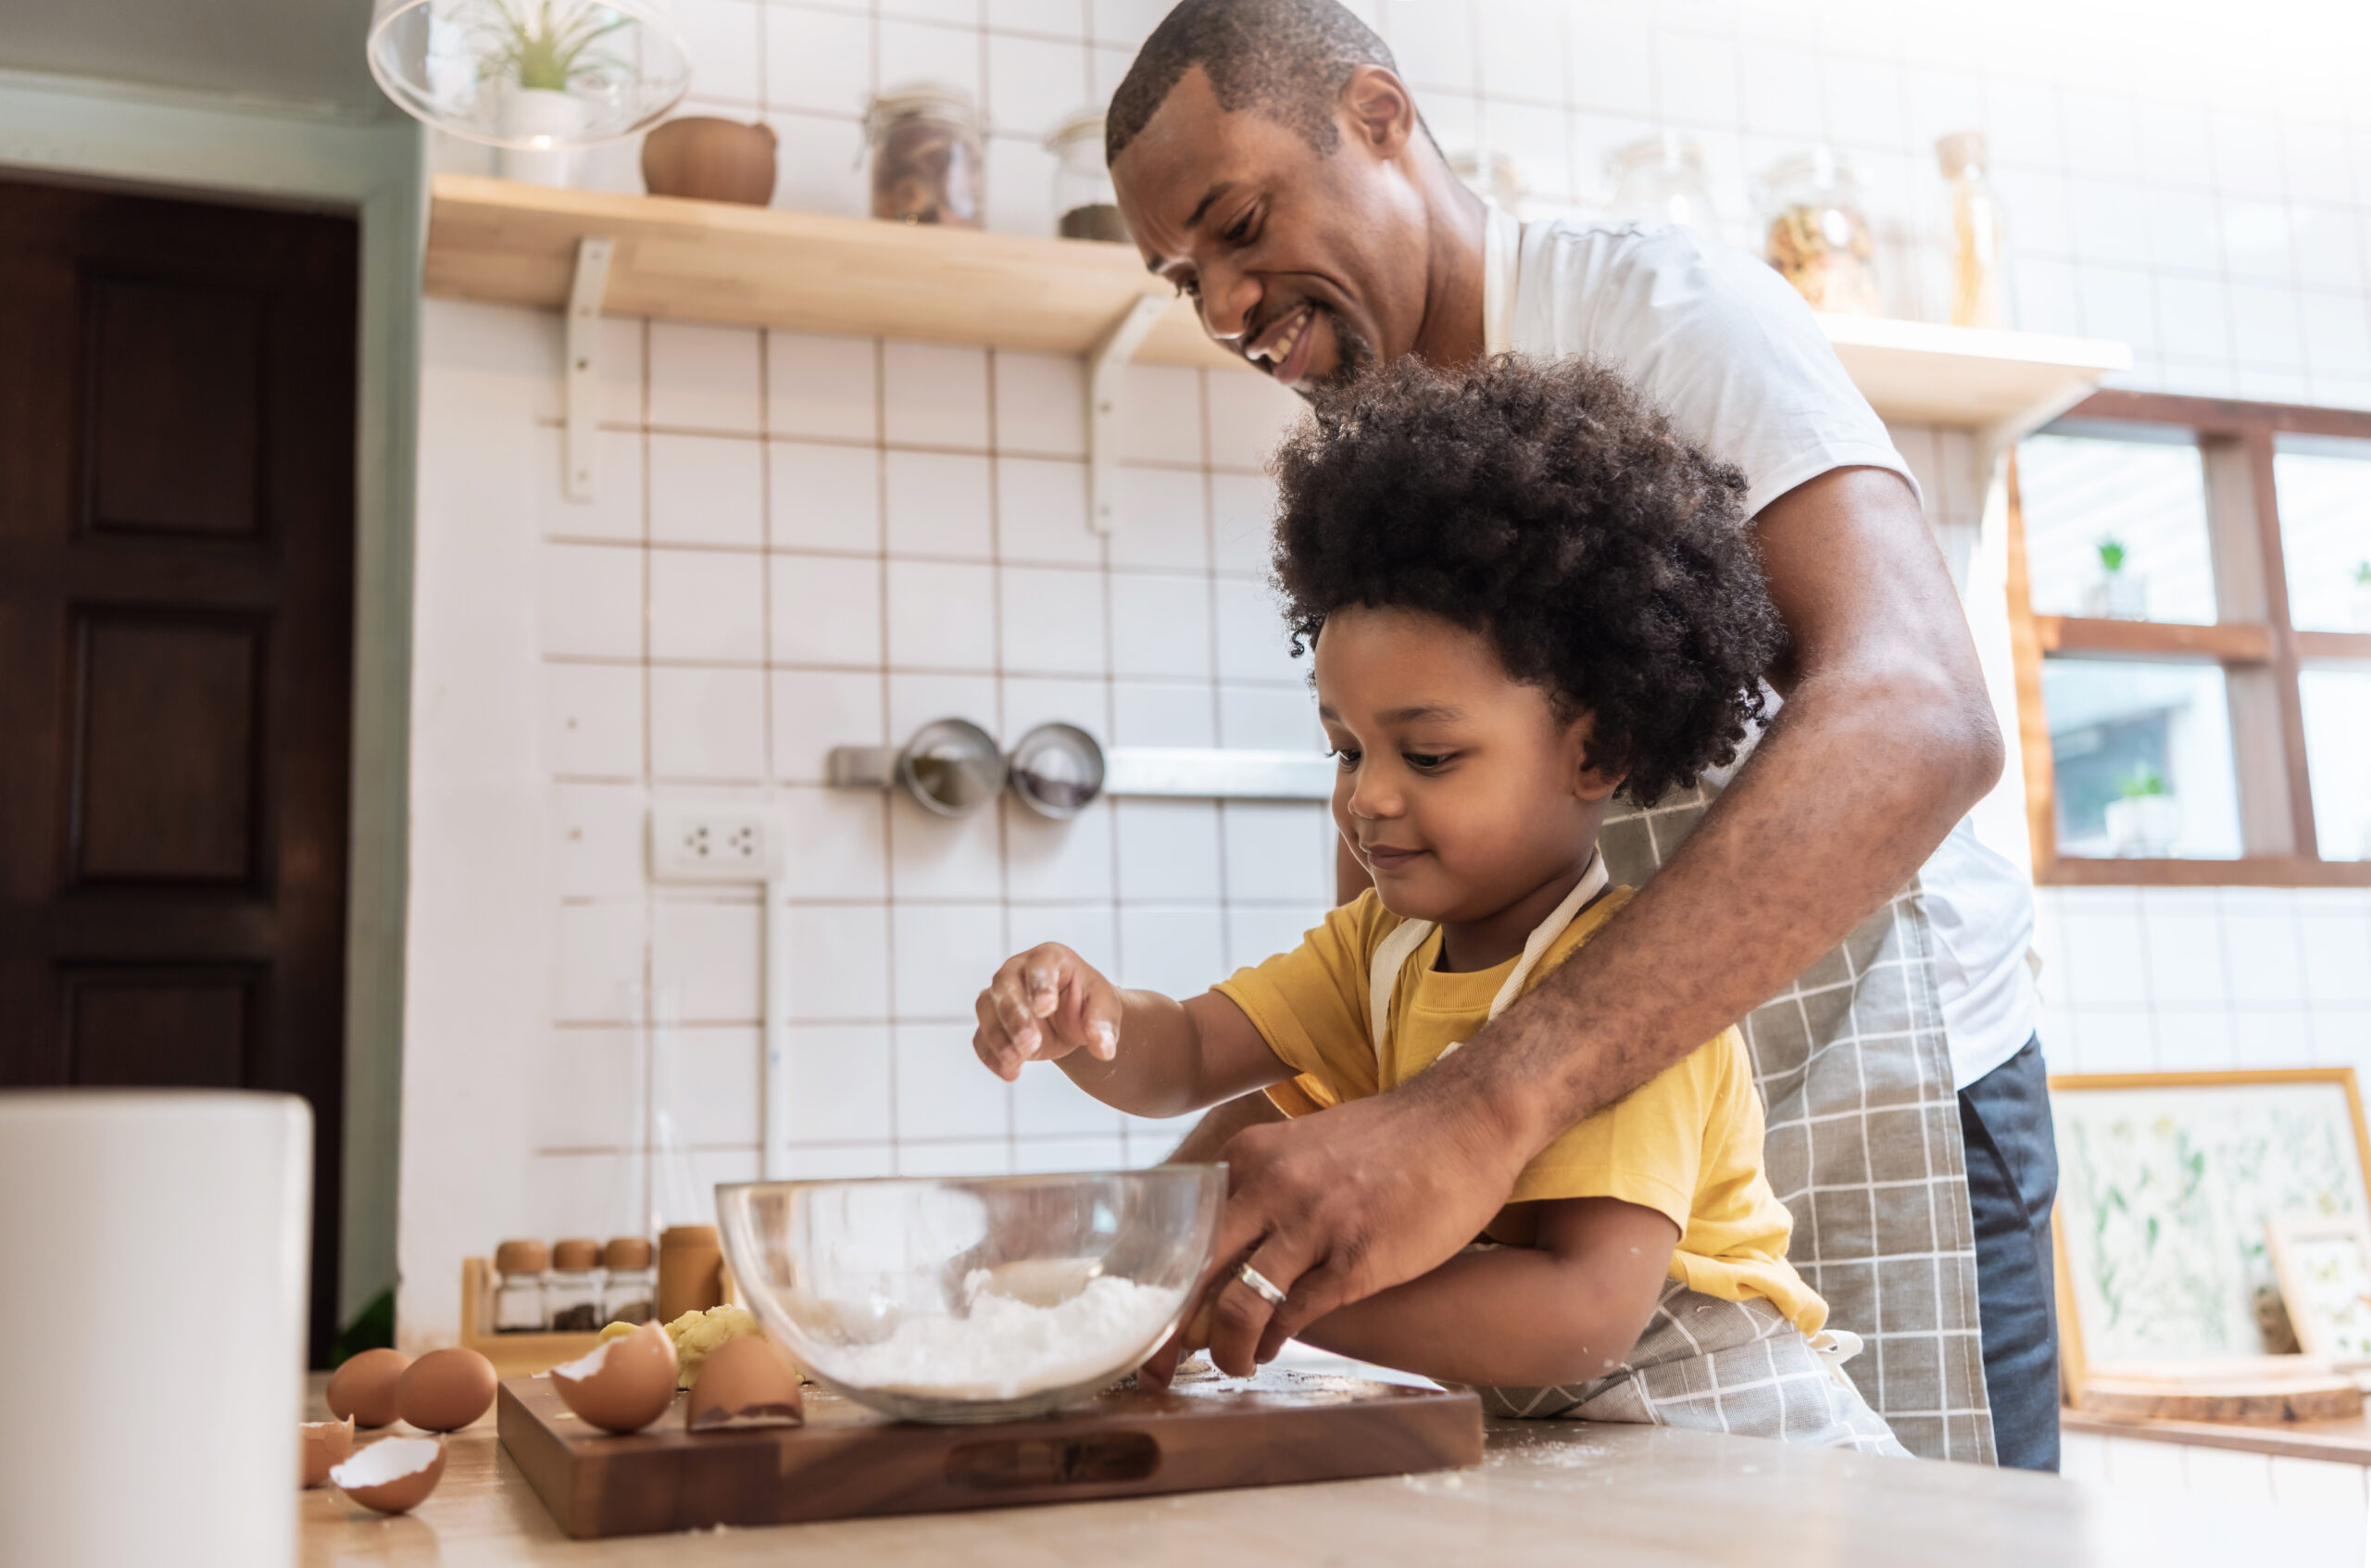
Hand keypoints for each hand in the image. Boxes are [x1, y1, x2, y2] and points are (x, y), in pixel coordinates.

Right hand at [972, 943, 1121, 1082]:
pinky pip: (981, 1038)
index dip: (1041, 985)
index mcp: (1049, 958)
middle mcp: (1017, 970)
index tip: (1045, 1008)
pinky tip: (1009, 1073)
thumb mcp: (1104, 1009)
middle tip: (1031, 1044)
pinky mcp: (991, 1022)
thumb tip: (1104, 1049)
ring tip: (1016, 1062)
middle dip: (1015, 1017)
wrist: (1073, 1020)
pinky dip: (991, 1056)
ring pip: (986, 1010)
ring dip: (999, 1038)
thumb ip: (1104, 1025)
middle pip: (1005, 986)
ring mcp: (999, 995)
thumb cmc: (1088, 1004)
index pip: (1040, 964)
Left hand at [1137, 1078, 1528, 1383]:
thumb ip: (1262, 1188)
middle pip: (1193, 1271)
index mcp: (1251, 1157)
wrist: (1466, 1118)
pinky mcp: (1358, 1259)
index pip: (1184, 1231)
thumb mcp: (1305, 1147)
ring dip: (1225, 1349)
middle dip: (1168, 1331)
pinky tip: (1272, 1350)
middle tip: (1158, 1369)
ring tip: (1233, 1365)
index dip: (1157, 1286)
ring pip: (1237, 1303)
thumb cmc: (1389, 1141)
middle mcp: (1272, 1187)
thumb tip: (1222, 1247)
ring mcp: (1313, 1224)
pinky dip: (1274, 1342)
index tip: (1145, 1324)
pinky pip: (1295, 1316)